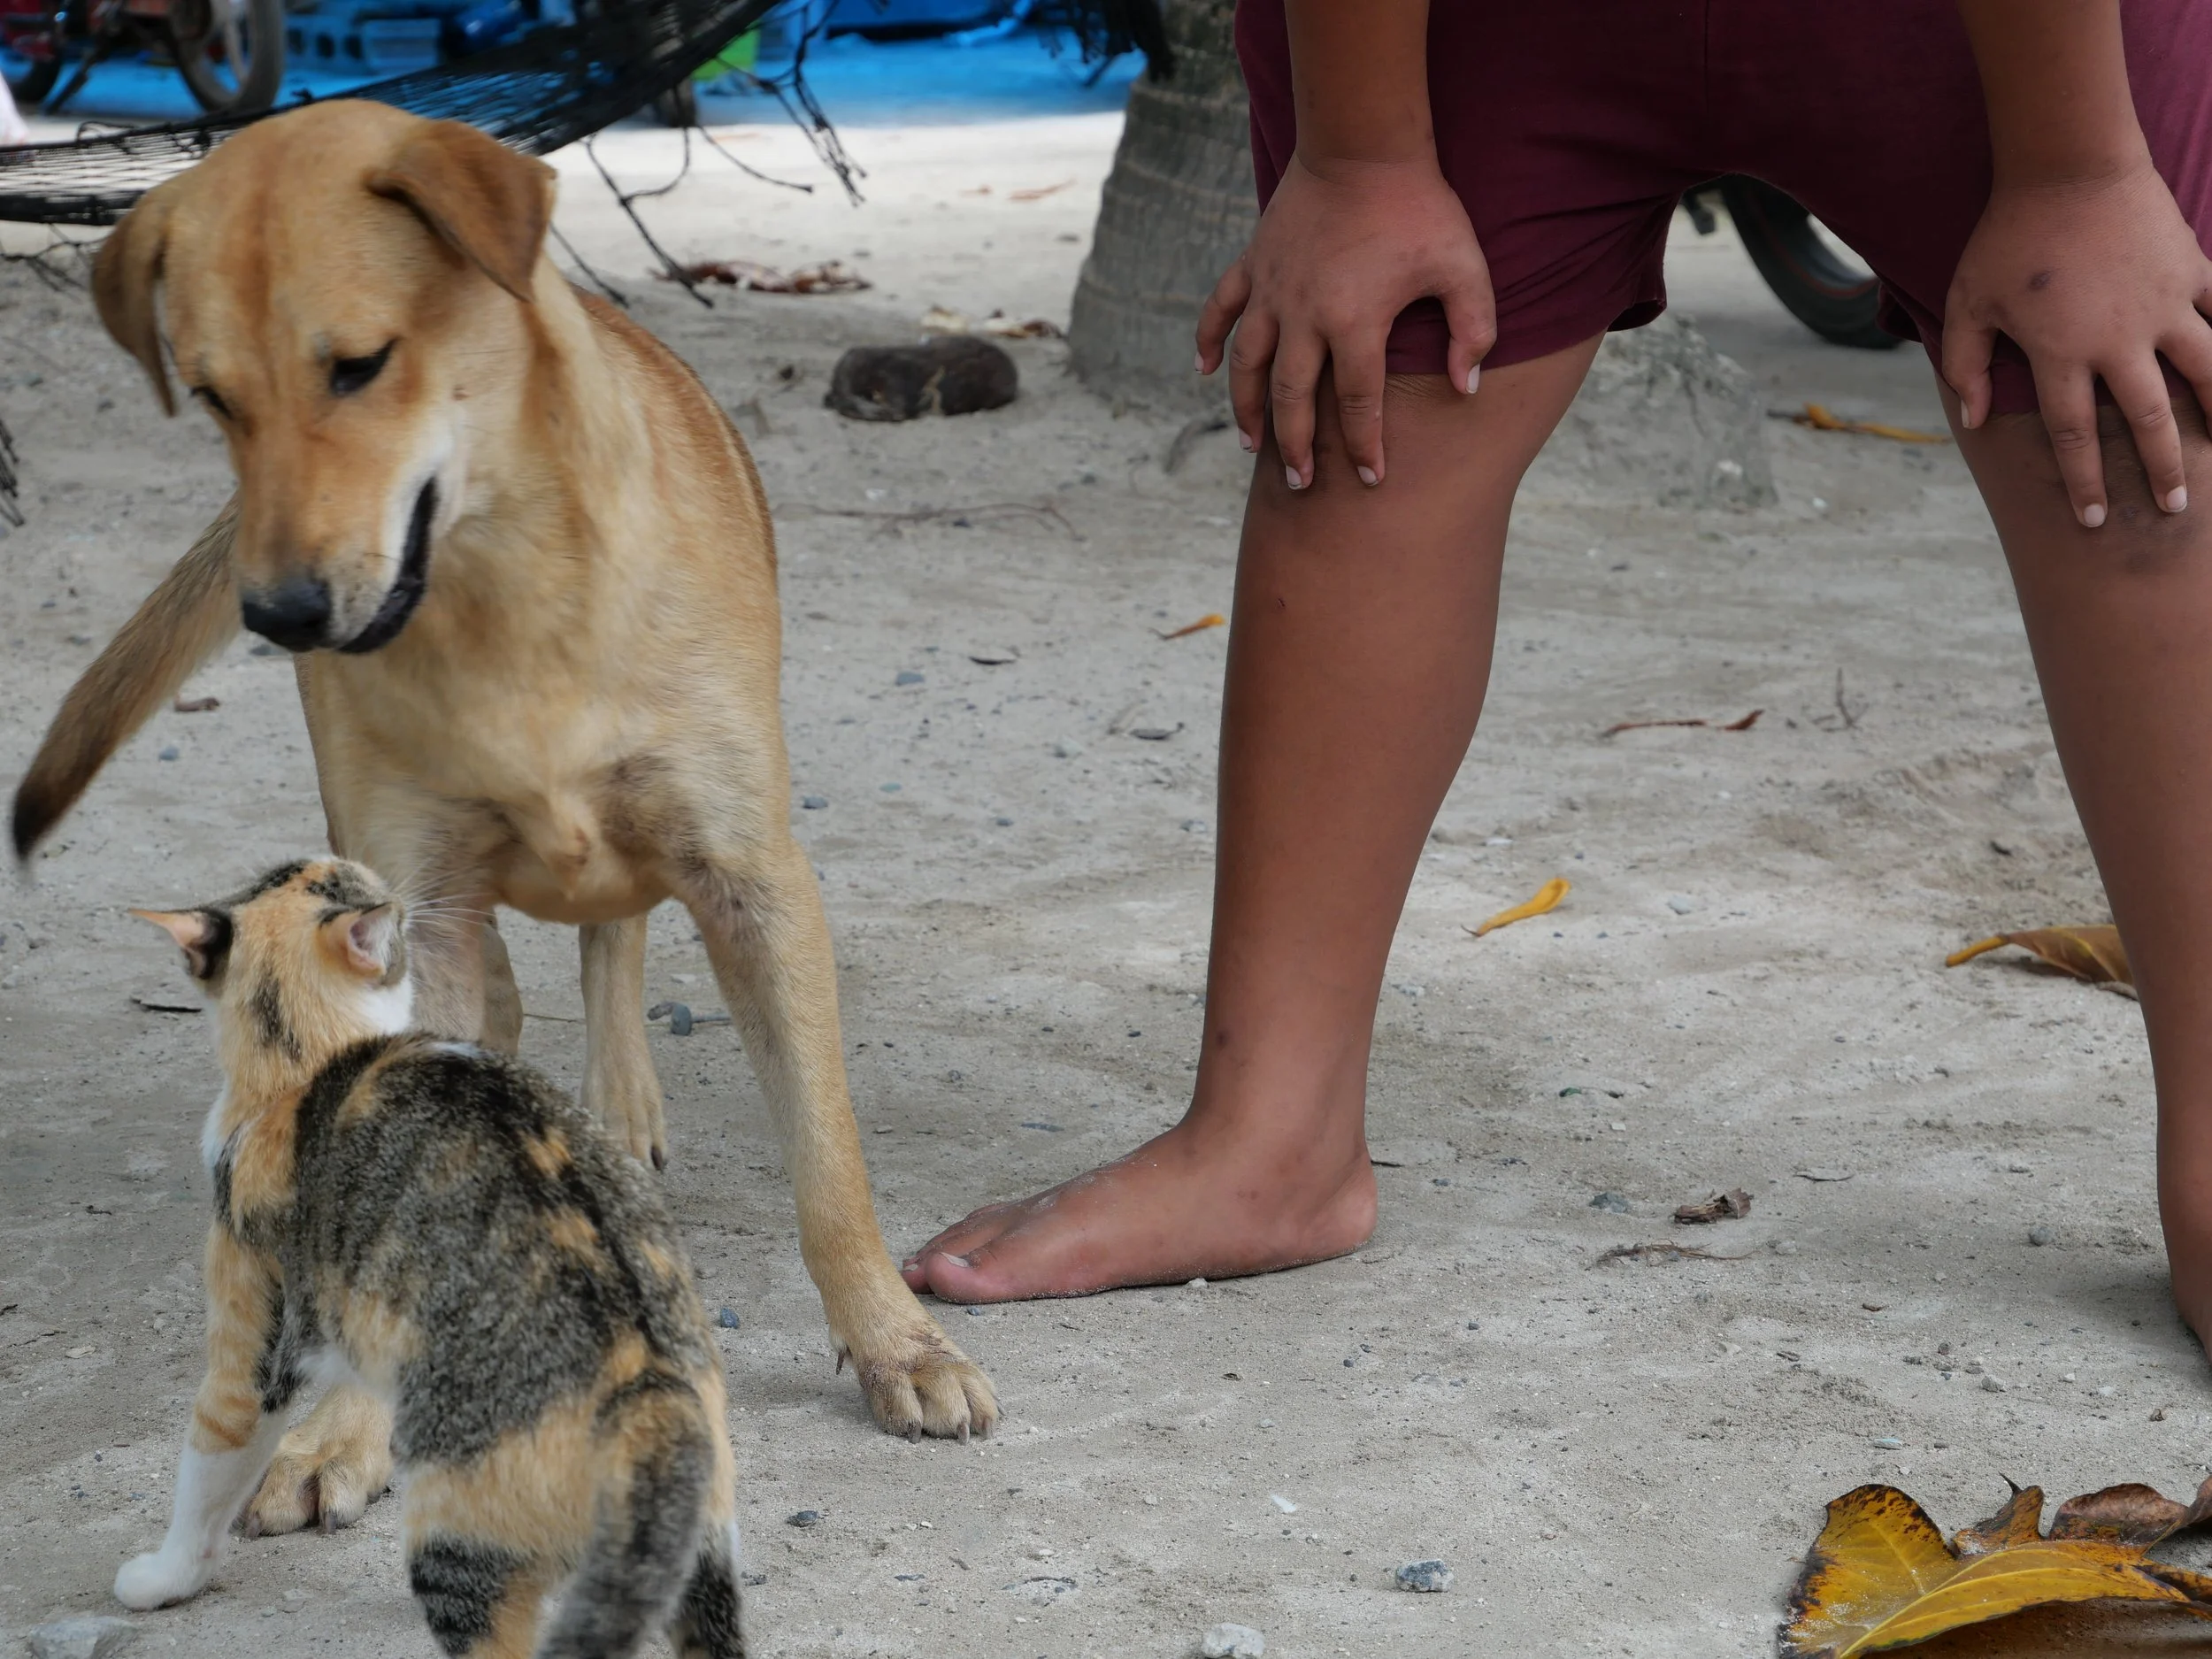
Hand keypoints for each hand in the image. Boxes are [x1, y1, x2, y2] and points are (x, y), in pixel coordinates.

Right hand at [1195, 153, 1492, 488]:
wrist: (1363, 144)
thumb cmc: (1420, 207)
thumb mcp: (1463, 267)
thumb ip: (1472, 330)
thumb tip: (1465, 386)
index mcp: (1354, 323)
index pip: (1358, 403)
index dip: (1365, 446)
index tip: (1371, 478)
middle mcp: (1303, 316)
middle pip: (1292, 398)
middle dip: (1296, 447)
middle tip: (1301, 483)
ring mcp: (1272, 291)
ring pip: (1248, 366)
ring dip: (1247, 410)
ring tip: (1253, 447)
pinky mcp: (1254, 264)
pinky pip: (1219, 310)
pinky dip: (1206, 341)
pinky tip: (1204, 372)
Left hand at [1942, 162, 2211, 525]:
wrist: (2067, 164)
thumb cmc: (2007, 235)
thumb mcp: (1968, 301)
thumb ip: (1967, 363)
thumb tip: (1969, 419)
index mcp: (2062, 353)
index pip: (2075, 434)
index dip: (2085, 482)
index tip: (2094, 520)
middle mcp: (2119, 339)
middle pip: (2149, 420)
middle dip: (2161, 469)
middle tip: (2171, 508)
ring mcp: (2163, 306)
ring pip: (2206, 371)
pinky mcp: (2191, 271)